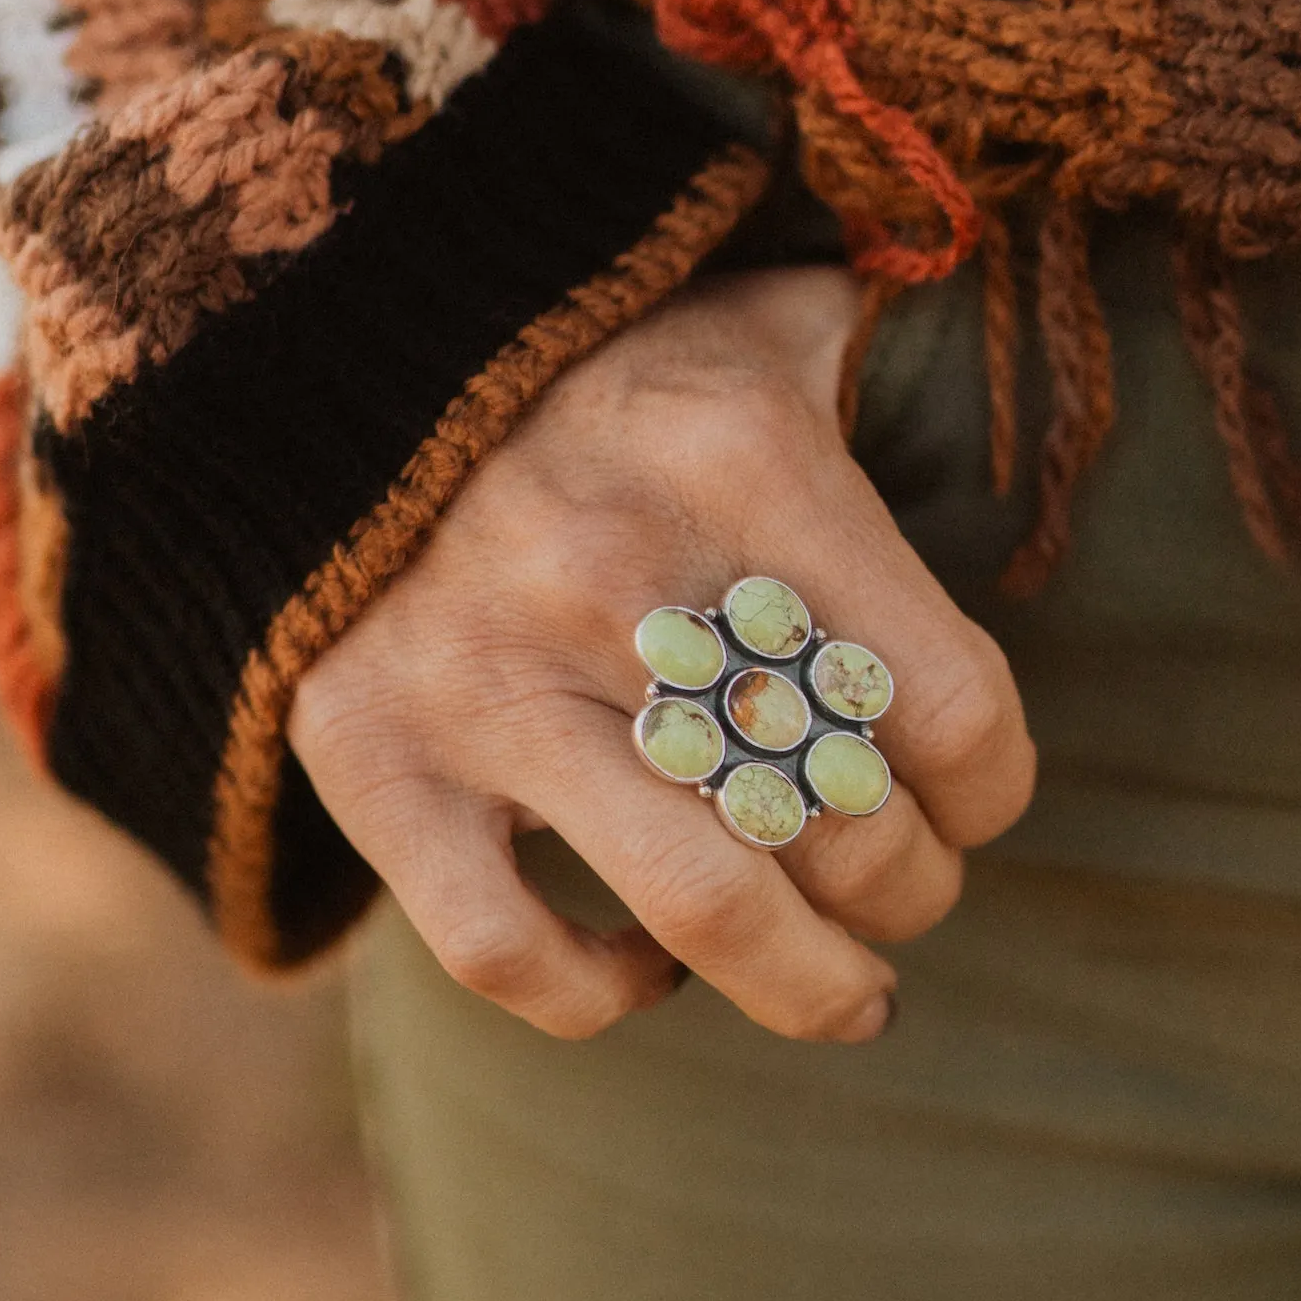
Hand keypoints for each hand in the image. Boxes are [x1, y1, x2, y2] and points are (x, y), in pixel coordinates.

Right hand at [288, 266, 1036, 1042]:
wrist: (309, 341)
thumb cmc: (584, 350)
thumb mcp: (751, 306)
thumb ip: (877, 346)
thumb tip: (983, 332)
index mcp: (738, 457)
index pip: (947, 706)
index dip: (991, 788)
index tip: (973, 794)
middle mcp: (613, 572)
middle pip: (845, 827)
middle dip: (910, 891)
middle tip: (906, 886)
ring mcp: (481, 677)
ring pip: (705, 914)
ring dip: (807, 983)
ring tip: (843, 988)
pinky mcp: (368, 757)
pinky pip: (506, 952)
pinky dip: (598, 994)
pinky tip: (646, 967)